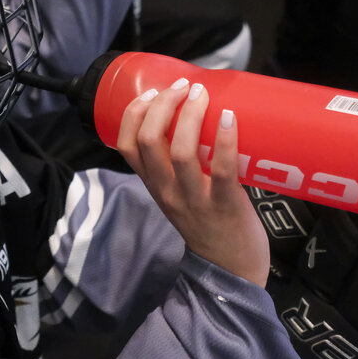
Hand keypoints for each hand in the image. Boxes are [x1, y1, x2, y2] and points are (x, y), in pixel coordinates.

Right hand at [115, 78, 269, 285]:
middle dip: (163, 105)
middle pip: (149, 141)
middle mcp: (166, 191)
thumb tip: (195, 117)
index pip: (126, 145)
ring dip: (189, 115)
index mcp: (153, 185)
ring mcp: (193, 199)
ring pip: (180, 151)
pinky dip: (223, 139)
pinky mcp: (224, 205)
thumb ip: (177, 167)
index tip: (152, 92)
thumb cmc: (208, 225)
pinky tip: (229, 118)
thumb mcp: (178, 196)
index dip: (134, 113)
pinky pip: (220, 168)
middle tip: (183, 87)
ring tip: (201, 94)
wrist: (231, 272)